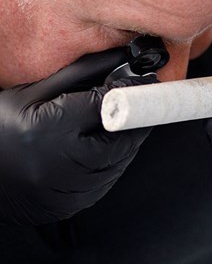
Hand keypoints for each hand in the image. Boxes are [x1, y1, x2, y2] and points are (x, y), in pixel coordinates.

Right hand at [0, 48, 153, 224]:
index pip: (108, 107)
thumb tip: (117, 58)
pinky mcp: (73, 205)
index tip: (145, 83)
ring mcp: (69, 190)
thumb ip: (81, 74)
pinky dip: (110, 162)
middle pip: (122, 139)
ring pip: (119, 162)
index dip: (132, 92)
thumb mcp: (35, 92)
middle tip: (134, 105)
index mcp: (52, 129)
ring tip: (113, 126)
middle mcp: (64, 165)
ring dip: (125, 142)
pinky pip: (107, 181)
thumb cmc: (1, 127)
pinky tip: (97, 149)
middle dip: (134, 120)